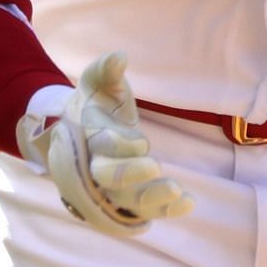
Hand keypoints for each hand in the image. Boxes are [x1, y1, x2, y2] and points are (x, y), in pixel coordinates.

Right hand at [18, 52, 193, 236]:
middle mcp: (96, 168)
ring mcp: (112, 188)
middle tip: (155, 166)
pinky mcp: (128, 198)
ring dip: (153, 201)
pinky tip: (189, 203)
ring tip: (179, 193)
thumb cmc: (92, 104)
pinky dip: (166, 210)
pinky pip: (145, 211)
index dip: (118, 147)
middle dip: (130, 175)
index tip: (141, 143)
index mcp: (87, 139)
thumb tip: (120, 55)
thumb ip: (105, 70)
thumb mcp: (95, 83)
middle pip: (109, 180)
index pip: (99, 148)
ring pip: (128, 202)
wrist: (77, 134)